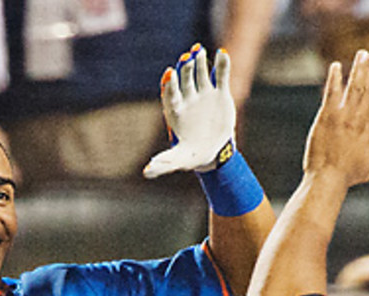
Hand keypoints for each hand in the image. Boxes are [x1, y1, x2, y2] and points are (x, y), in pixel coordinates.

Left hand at [144, 46, 236, 177]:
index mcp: (175, 110)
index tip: (169, 74)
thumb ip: (164, 163)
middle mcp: (188, 98)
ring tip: (199, 51)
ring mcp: (204, 93)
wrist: (213, 151)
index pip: (170, 94)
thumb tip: (146, 172)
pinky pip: (221, 76)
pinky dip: (222, 65)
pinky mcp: (220, 93)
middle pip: (184, 80)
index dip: (169, 84)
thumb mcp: (179, 160)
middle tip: (185, 59)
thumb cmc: (192, 155)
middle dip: (184, 69)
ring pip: (200, 73)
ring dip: (199, 61)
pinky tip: (222, 54)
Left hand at [303, 50, 368, 189]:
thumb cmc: (346, 178)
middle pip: (368, 90)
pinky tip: (336, 66)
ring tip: (362, 54)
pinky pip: (332, 94)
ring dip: (358, 69)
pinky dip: (335, 79)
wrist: (327, 180)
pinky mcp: (327, 118)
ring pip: (354, 88)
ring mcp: (343, 118)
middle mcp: (358, 121)